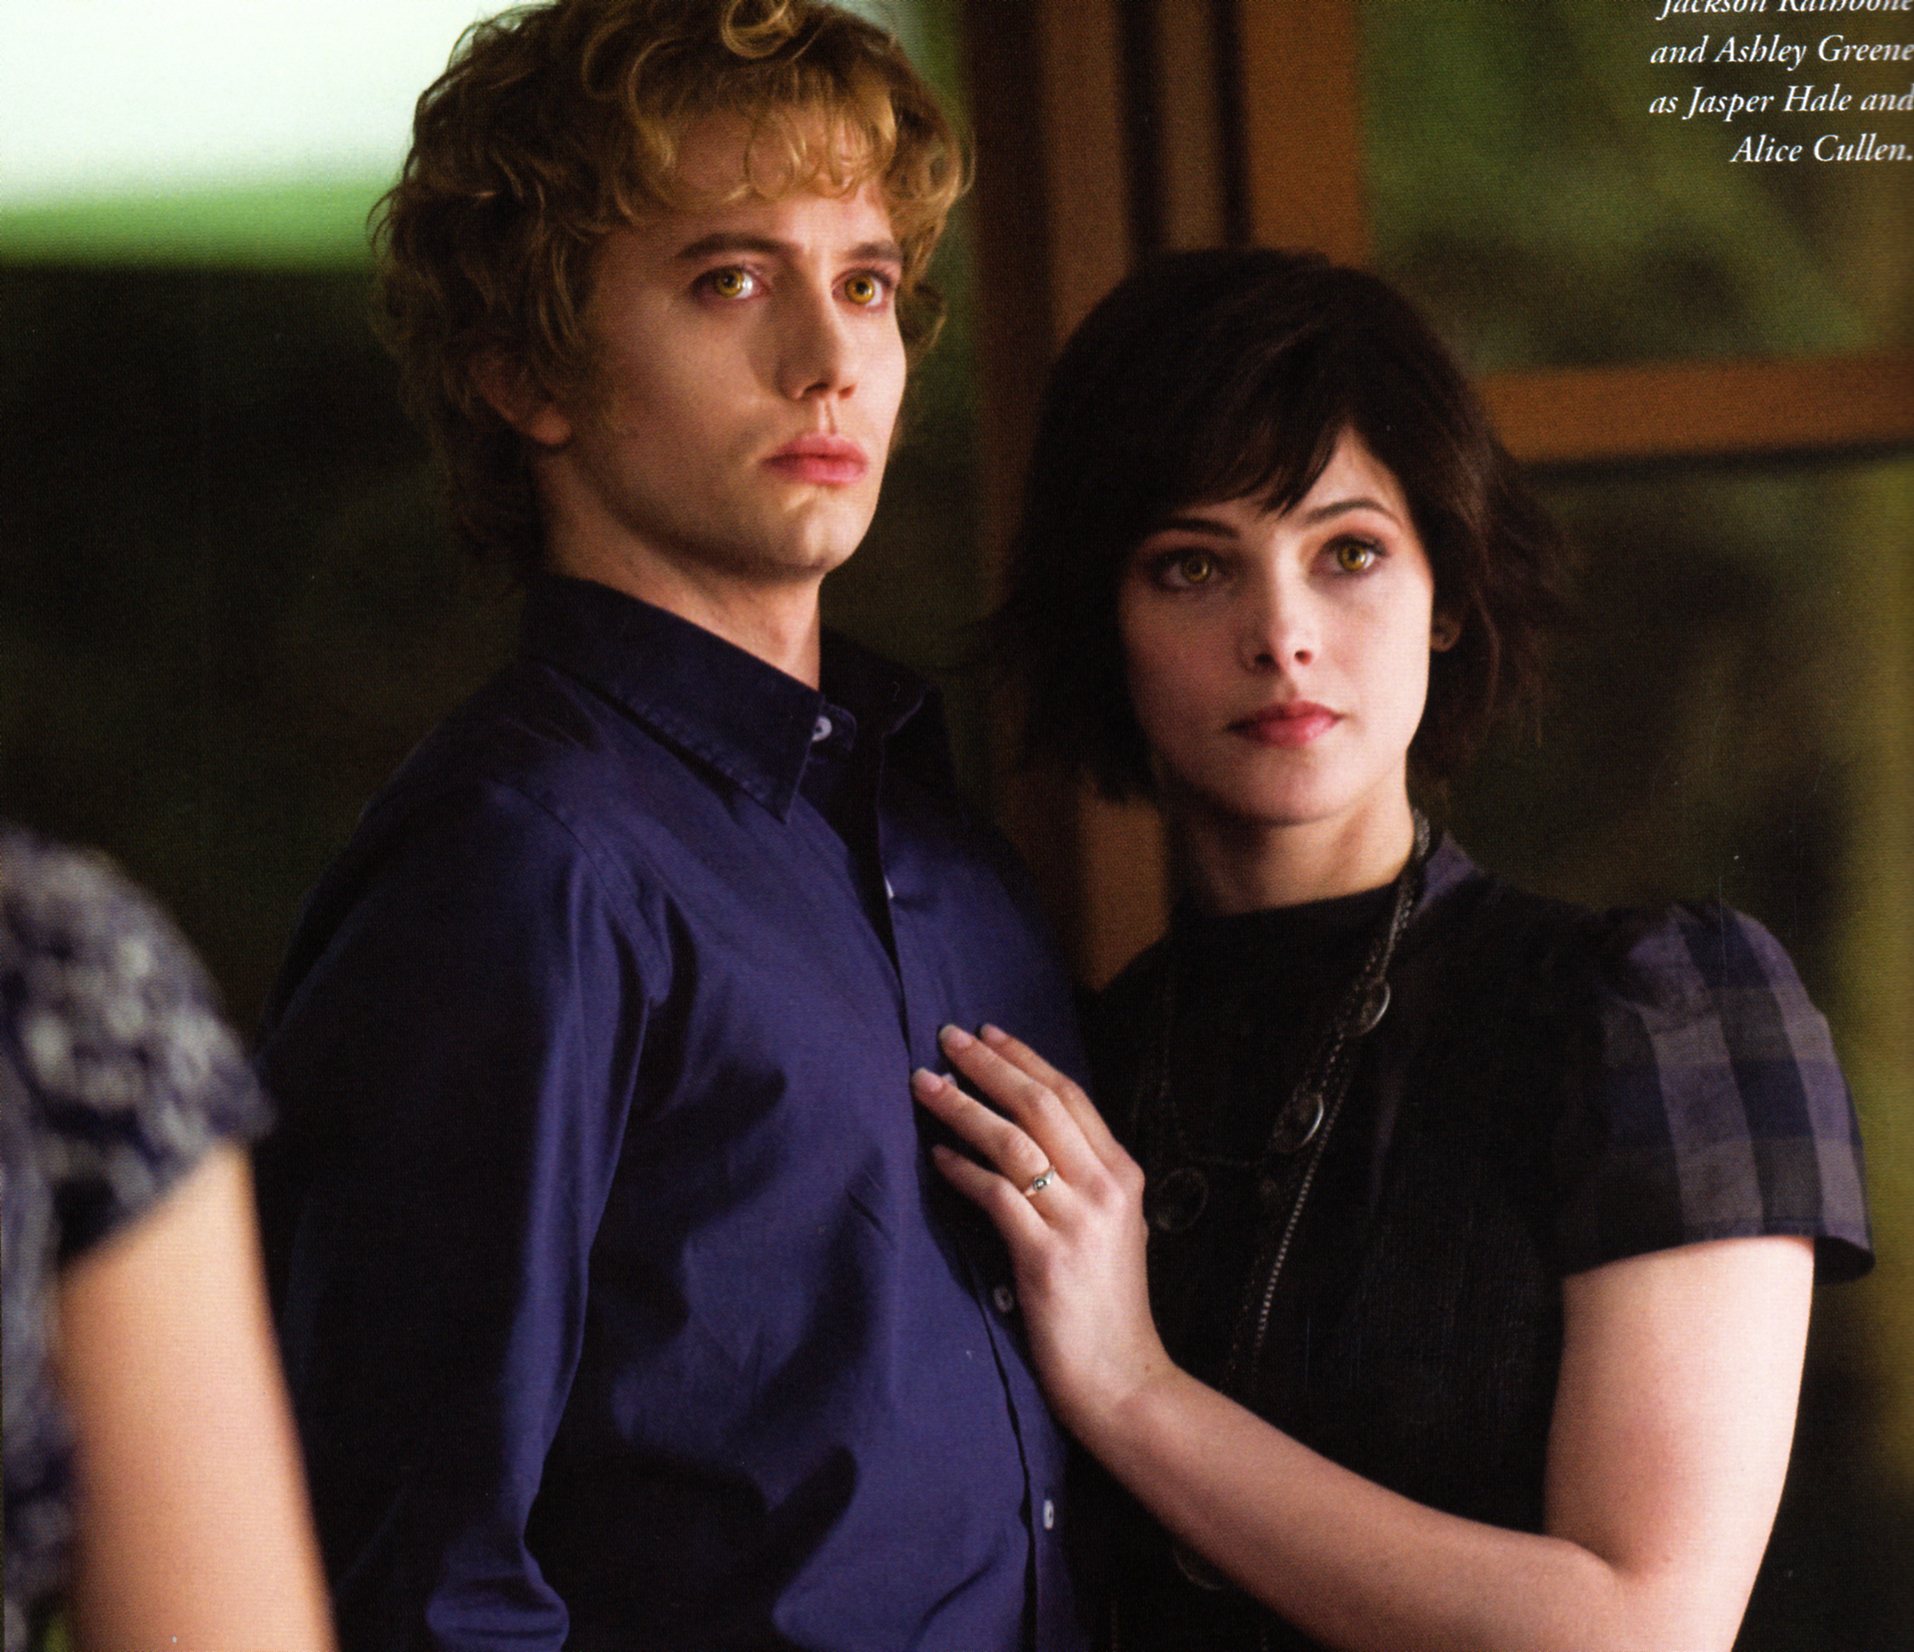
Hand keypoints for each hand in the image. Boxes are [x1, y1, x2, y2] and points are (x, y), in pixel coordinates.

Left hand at [912, 1025, 1173, 1444]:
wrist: (1121, 1377)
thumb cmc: (1106, 1304)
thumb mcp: (1112, 1228)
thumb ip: (1083, 1179)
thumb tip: (1031, 1135)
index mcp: (1122, 1174)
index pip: (1070, 1095)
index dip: (1024, 1059)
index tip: (987, 1033)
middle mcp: (1104, 1187)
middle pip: (1039, 1104)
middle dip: (988, 1066)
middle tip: (945, 1038)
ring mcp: (1076, 1221)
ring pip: (1012, 1142)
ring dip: (963, 1107)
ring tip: (925, 1084)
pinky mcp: (1045, 1257)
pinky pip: (995, 1196)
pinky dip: (962, 1169)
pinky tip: (937, 1154)